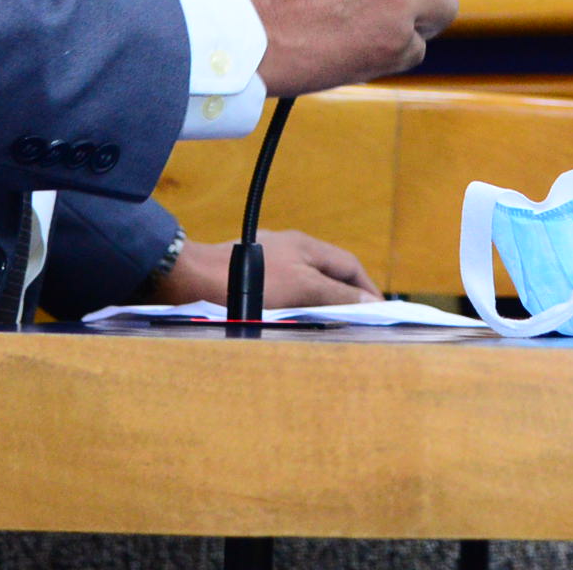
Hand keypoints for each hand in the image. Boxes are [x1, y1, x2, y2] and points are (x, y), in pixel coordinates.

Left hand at [153, 228, 378, 307]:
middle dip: (344, 296)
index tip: (378, 313)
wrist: (194, 280)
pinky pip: (282, 291)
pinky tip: (288, 321)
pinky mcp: (248, 276)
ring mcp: (267, 261)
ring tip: (326, 327)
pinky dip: (294, 306)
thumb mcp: (302, 289)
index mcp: (307, 246)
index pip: (349, 266)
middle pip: (327, 273)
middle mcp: (289, 248)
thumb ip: (337, 295)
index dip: (366, 289)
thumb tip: (370, 302)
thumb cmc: (251, 282)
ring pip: (304, 283)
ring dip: (318, 303)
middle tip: (356, 322)